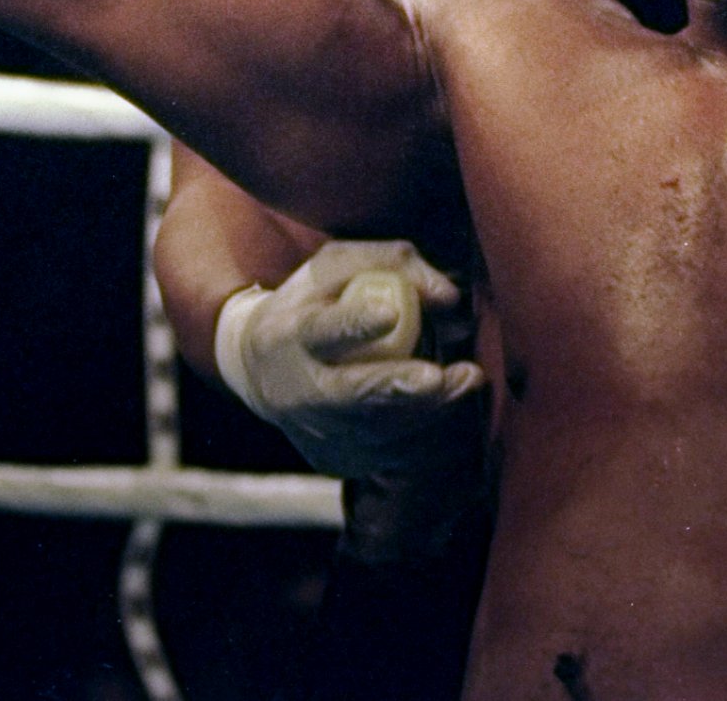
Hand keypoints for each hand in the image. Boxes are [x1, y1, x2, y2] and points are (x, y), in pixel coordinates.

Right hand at [213, 240, 484, 484]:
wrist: (259, 374)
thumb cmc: (309, 307)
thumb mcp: (334, 268)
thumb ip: (391, 265)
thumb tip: (449, 296)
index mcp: (293, 335)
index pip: (322, 330)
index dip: (354, 324)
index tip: (390, 313)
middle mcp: (300, 391)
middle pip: (351, 394)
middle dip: (396, 386)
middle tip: (438, 377)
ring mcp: (317, 433)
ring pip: (380, 430)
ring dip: (429, 408)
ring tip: (468, 379)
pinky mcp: (337, 461)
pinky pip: (390, 455)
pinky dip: (426, 433)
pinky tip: (450, 406)